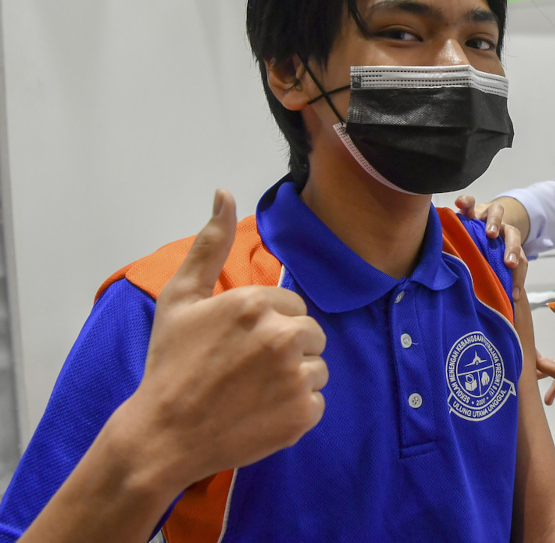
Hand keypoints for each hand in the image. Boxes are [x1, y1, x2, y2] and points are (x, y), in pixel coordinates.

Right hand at [119, 189, 328, 488]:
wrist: (163, 435)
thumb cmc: (170, 363)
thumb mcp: (180, 298)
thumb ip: (210, 244)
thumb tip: (223, 192)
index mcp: (256, 303)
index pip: (293, 305)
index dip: (269, 323)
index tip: (240, 343)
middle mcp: (282, 335)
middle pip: (311, 333)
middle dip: (287, 346)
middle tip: (248, 368)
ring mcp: (295, 377)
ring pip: (318, 366)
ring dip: (294, 377)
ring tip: (255, 390)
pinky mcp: (304, 414)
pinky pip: (317, 401)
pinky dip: (296, 409)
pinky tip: (262, 412)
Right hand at [455, 194, 525, 299]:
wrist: (478, 221)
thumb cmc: (486, 249)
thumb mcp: (493, 264)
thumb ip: (499, 279)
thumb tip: (507, 302)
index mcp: (510, 243)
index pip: (520, 258)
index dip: (519, 277)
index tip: (514, 294)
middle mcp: (501, 228)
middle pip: (513, 233)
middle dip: (513, 248)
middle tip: (509, 263)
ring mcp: (486, 215)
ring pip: (496, 212)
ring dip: (495, 223)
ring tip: (490, 234)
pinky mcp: (471, 208)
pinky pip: (469, 202)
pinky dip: (466, 202)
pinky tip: (458, 204)